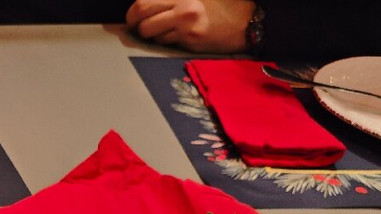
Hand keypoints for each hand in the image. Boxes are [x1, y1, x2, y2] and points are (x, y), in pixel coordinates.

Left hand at [125, 0, 255, 52]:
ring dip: (148, 34)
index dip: (134, 9)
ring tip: (158, 32)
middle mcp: (183, 1)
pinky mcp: (190, 38)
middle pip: (141, 11)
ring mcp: (186, 20)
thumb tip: (146, 6)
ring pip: (149, 30)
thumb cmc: (222, 6)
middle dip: (133, 21)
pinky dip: (163, 42)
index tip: (133, 15)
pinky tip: (174, 37)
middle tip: (135, 26)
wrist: (247, 22)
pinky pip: (164, 42)